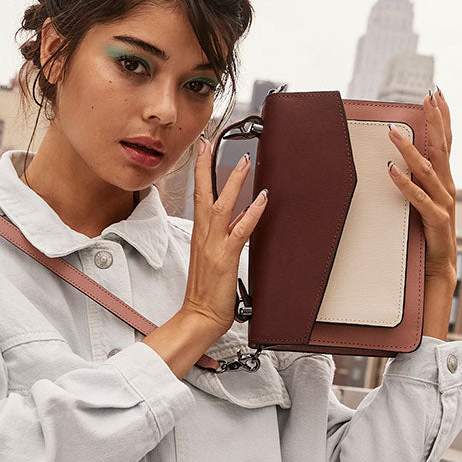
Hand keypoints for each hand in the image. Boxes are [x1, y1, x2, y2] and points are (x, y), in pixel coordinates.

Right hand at [180, 136, 267, 340]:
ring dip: (233, 182)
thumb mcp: (213, 259)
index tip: (204, 151)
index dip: (201, 173)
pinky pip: (240, 230)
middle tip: (210, 143)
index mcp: (200, 235)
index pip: (198, 197)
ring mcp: (214, 246)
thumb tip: (241, 219)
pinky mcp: (226, 258)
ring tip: (243, 161)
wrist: (199, 317)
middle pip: (203, 194)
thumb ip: (226, 237)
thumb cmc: (206, 293)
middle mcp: (204, 236)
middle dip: (206, 167)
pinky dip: (251, 213)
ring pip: (221, 206)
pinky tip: (262, 199)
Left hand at [387, 88, 458, 336]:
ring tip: (393, 132)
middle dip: (436, 121)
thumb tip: (391, 162)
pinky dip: (405, 185)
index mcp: (444, 184)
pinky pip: (419, 202)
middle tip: (429, 95)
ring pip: (428, 172)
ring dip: (410, 150)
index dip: (443, 118)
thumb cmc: (426, 240)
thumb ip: (411, 185)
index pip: (445, 144)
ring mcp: (444, 207)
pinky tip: (391, 171)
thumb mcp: (418, 206)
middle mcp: (447, 191)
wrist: (439, 273)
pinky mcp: (436, 224)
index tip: (436, 93)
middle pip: (442, 150)